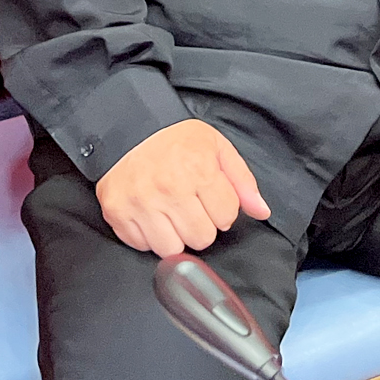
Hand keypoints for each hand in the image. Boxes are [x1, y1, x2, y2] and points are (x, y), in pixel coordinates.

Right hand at [95, 119, 270, 256]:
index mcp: (198, 169)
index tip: (209, 196)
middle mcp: (169, 188)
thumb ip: (242, 181)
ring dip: (174, 235)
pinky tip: (150, 214)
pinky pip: (143, 246)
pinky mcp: (117, 213)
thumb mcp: (217, 148)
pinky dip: (148, 236)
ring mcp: (140, 203)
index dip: (221, 209)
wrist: (128, 129)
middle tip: (188, 204)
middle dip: (200, 225)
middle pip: (201, 238)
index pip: (226, 217)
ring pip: (172, 249)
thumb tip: (262, 211)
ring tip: (169, 211)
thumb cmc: (176, 140)